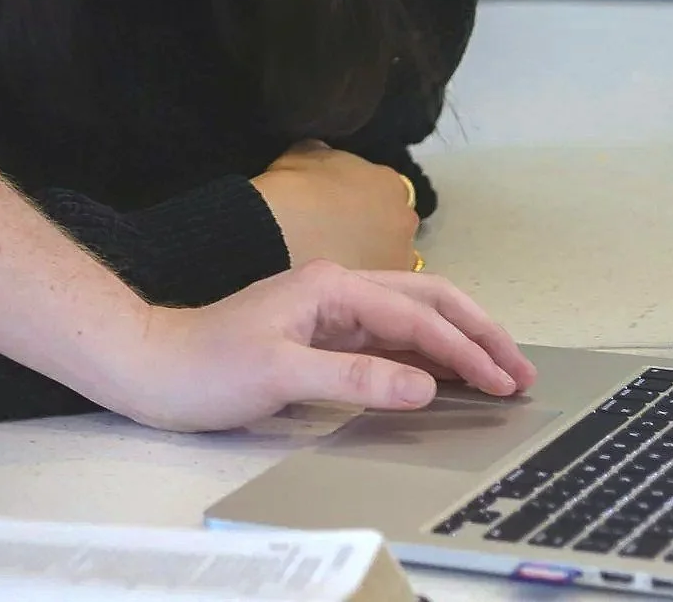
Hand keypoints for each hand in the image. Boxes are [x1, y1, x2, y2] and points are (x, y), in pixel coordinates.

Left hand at [107, 261, 539, 429]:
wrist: (151, 366)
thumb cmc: (204, 366)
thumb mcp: (279, 376)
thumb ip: (354, 379)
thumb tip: (424, 385)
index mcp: (331, 287)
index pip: (417, 316)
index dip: (466, 350)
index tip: (504, 382)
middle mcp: (337, 290)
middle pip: (427, 300)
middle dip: (478, 332)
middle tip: (520, 371)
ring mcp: (331, 312)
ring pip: (413, 318)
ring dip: (457, 343)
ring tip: (500, 373)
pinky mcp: (322, 337)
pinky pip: (390, 341)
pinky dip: (427, 357)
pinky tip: (446, 378)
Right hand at [253, 140, 420, 271]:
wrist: (274, 239)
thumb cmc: (290, 190)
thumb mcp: (304, 153)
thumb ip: (329, 157)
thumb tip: (328, 162)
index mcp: (390, 183)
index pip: (385, 188)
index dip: (362, 196)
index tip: (339, 206)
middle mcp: (404, 221)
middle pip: (392, 224)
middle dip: (373, 229)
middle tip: (337, 236)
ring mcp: (398, 261)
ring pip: (388, 258)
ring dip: (369, 258)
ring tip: (332, 263)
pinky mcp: (380, 294)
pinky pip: (373, 286)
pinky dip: (358, 283)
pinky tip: (331, 286)